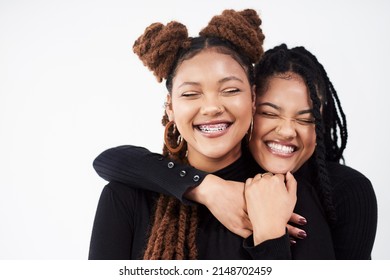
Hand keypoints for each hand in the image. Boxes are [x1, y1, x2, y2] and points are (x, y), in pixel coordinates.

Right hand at [185, 174, 304, 239]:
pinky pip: (250, 235)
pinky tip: (268, 244)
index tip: (302, 219)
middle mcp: (252, 212)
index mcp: (257, 201)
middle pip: (273, 221)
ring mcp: (244, 221)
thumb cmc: (230, 189)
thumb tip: (273, 190)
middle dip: (288, 228)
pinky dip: (260, 240)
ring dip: (277, 236)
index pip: (277, 209)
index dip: (290, 216)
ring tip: (292, 242)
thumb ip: (260, 191)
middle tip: (302, 233)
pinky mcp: (236, 227)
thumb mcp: (248, 188)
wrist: (213, 192)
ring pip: (264, 230)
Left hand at [245, 172, 296, 244]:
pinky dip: (253, 183)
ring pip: (259, 177)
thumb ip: (292, 182)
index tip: (279, 191)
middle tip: (272, 194)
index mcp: (277, 180)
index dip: (280, 183)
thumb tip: (288, 173)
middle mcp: (265, 180)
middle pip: (269, 175)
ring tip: (264, 193)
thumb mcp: (292, 197)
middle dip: (271, 182)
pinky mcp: (248, 190)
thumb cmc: (281, 213)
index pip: (279, 176)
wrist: (268, 226)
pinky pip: (250, 181)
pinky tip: (257, 191)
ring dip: (262, 181)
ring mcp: (255, 184)